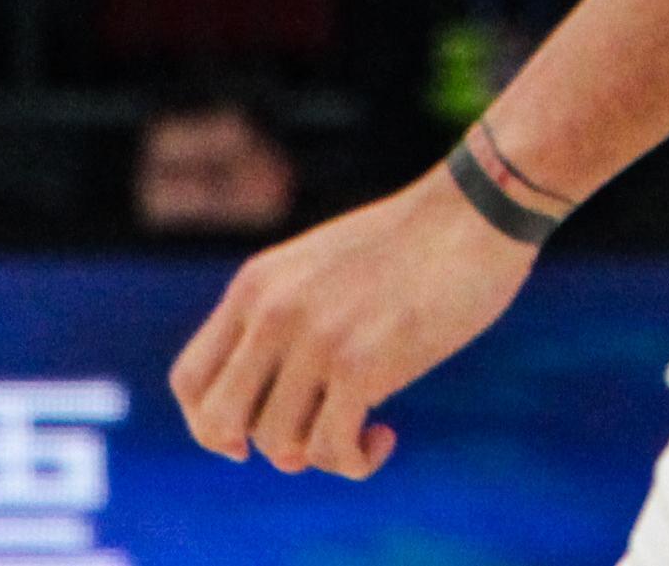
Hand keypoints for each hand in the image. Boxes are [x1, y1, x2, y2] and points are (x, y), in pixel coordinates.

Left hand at [170, 167, 535, 476]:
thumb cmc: (416, 238)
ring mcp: (316, 340)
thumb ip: (289, 314)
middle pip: (220, 421)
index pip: (190, 380)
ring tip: (363, 430)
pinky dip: (354, 461)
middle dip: (256, 445)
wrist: (479, 207)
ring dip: (317, 453)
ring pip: (277, 442)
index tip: (248, 435)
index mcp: (257, 284)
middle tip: (307, 439)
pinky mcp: (363, 364)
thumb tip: (284, 398)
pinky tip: (385, 439)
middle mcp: (273, 313)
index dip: (209, 423)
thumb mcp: (324, 264)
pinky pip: (330, 449)